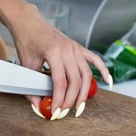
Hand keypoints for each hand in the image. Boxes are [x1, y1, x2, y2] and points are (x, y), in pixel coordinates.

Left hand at [8, 3, 111, 117]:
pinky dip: (103, 71)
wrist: (29, 22)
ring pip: (86, 74)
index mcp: (54, 53)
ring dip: (84, 93)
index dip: (59, 100)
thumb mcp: (26, 64)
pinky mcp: (78, 47)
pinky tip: (109, 82)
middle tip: (65, 113)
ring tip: (80, 107)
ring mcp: (75, 48)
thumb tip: (38, 106)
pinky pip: (95, 60)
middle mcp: (68, 50)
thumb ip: (31, 86)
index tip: (56, 112)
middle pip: (76, 81)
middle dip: (72, 100)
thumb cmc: (26, 40)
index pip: (61, 83)